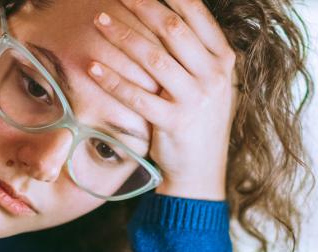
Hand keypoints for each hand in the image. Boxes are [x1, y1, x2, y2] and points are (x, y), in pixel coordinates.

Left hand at [88, 0, 236, 200]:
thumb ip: (196, 50)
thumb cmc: (199, 119)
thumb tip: (168, 12)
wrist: (201, 170)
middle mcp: (214, 76)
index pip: (196, 14)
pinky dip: (113, 80)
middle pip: (173, 29)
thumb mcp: (211, 82)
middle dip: (142, 6)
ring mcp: (196, 100)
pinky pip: (138, 96)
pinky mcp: (175, 123)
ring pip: (154, 59)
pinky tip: (93, 66)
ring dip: (123, 36)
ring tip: (98, 21)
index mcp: (224, 59)